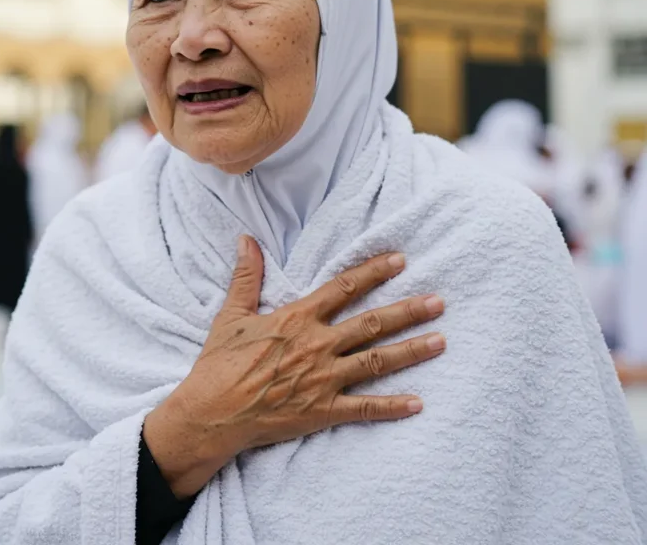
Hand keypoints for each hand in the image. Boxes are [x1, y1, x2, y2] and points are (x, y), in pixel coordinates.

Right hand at [143, 236, 445, 497]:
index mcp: (297, 319)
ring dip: (411, 351)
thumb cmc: (219, 363)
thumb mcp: (231, 314)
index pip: (344, 288)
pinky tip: (418, 403)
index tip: (400, 260)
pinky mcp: (322, 412)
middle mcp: (317, 345)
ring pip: (377, 362)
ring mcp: (323, 380)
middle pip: (372, 324)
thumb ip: (246, 276)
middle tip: (439, 302)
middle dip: (408, 311)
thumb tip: (247, 239)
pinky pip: (363, 409)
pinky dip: (392, 407)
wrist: (211, 413)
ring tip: (442, 341)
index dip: (374, 272)